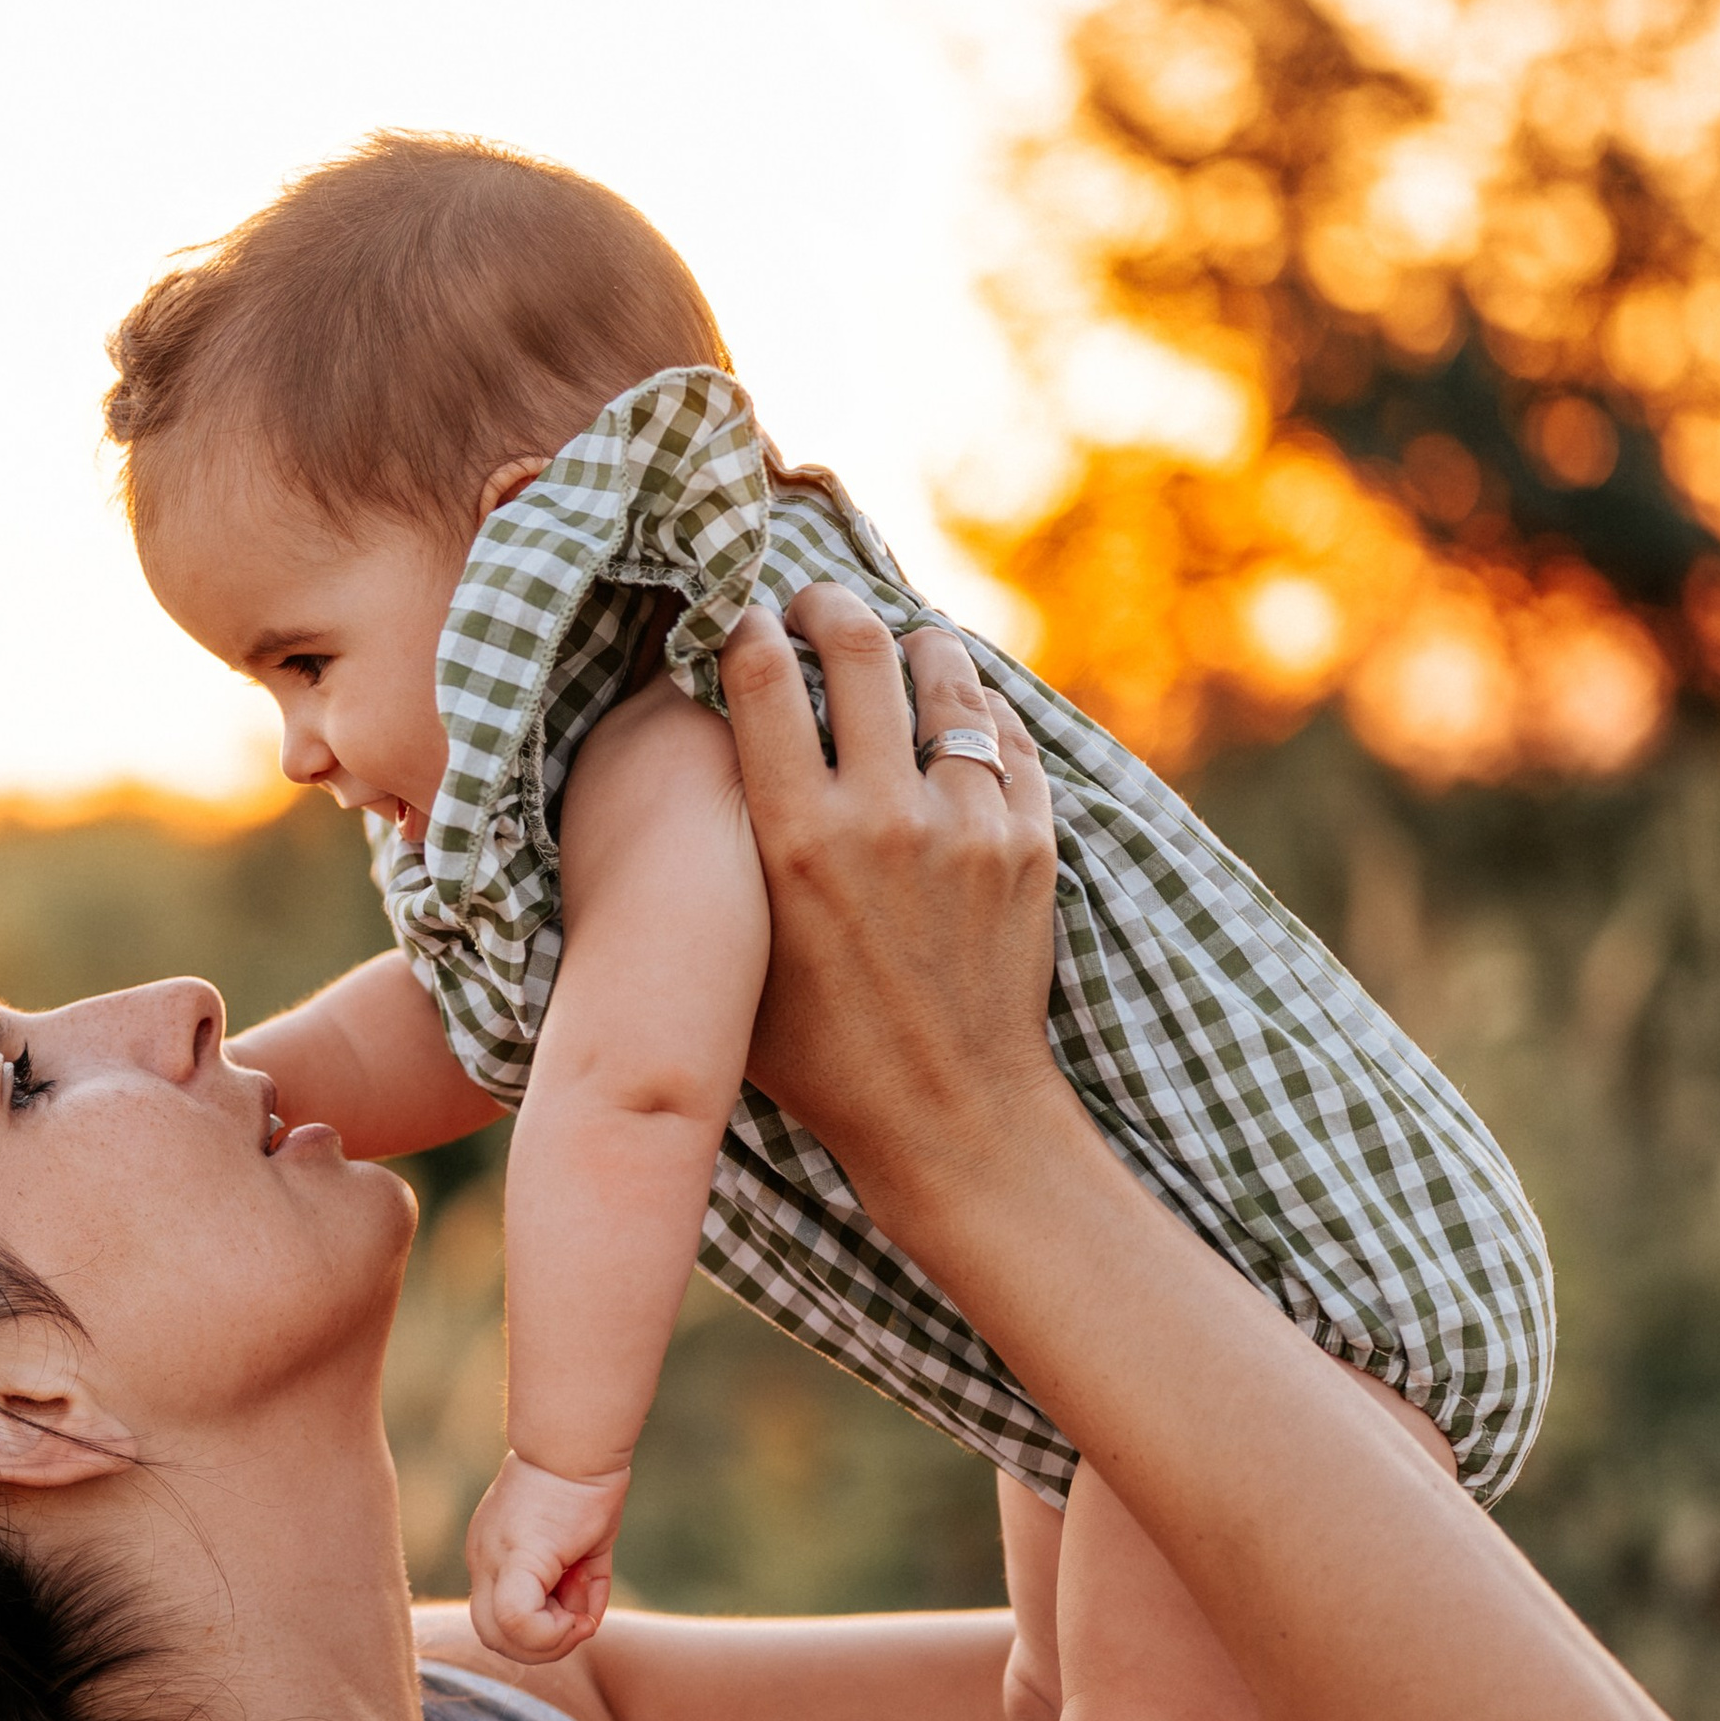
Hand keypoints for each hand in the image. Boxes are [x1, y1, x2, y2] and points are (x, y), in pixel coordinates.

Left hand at [465, 1452, 631, 1662]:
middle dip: (541, 1648)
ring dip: (551, 1641)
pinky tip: (579, 1614)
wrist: (578, 1444)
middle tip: (577, 1624)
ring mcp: (492, 1559)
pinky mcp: (513, 1557)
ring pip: (497, 1637)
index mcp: (495, 1555)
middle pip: (491, 1636)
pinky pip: (516, 1620)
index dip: (539, 1633)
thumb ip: (580, 1586)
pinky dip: (552, 1632)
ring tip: (579, 1610)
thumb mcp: (584, 1547)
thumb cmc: (586, 1484)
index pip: (499, 1619)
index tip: (576, 1611)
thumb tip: (584, 1625)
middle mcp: (485, 1560)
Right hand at [724, 592, 1060, 1207]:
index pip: (762, 677)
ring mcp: (969, 824)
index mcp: (795, 843)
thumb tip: (688, 777)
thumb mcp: (740, 961)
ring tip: (900, 646)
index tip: (740, 617)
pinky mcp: (1030, 842)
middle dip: (829, 605)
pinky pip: (1006, 737)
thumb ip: (719, 867)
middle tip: (816, 603)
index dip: (745, 625)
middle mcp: (883, 817)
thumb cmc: (821, 1057)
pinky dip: (978, 712)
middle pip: (857, 646)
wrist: (949, 1117)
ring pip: (947, 677)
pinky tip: (958, 715)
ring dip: (916, 646)